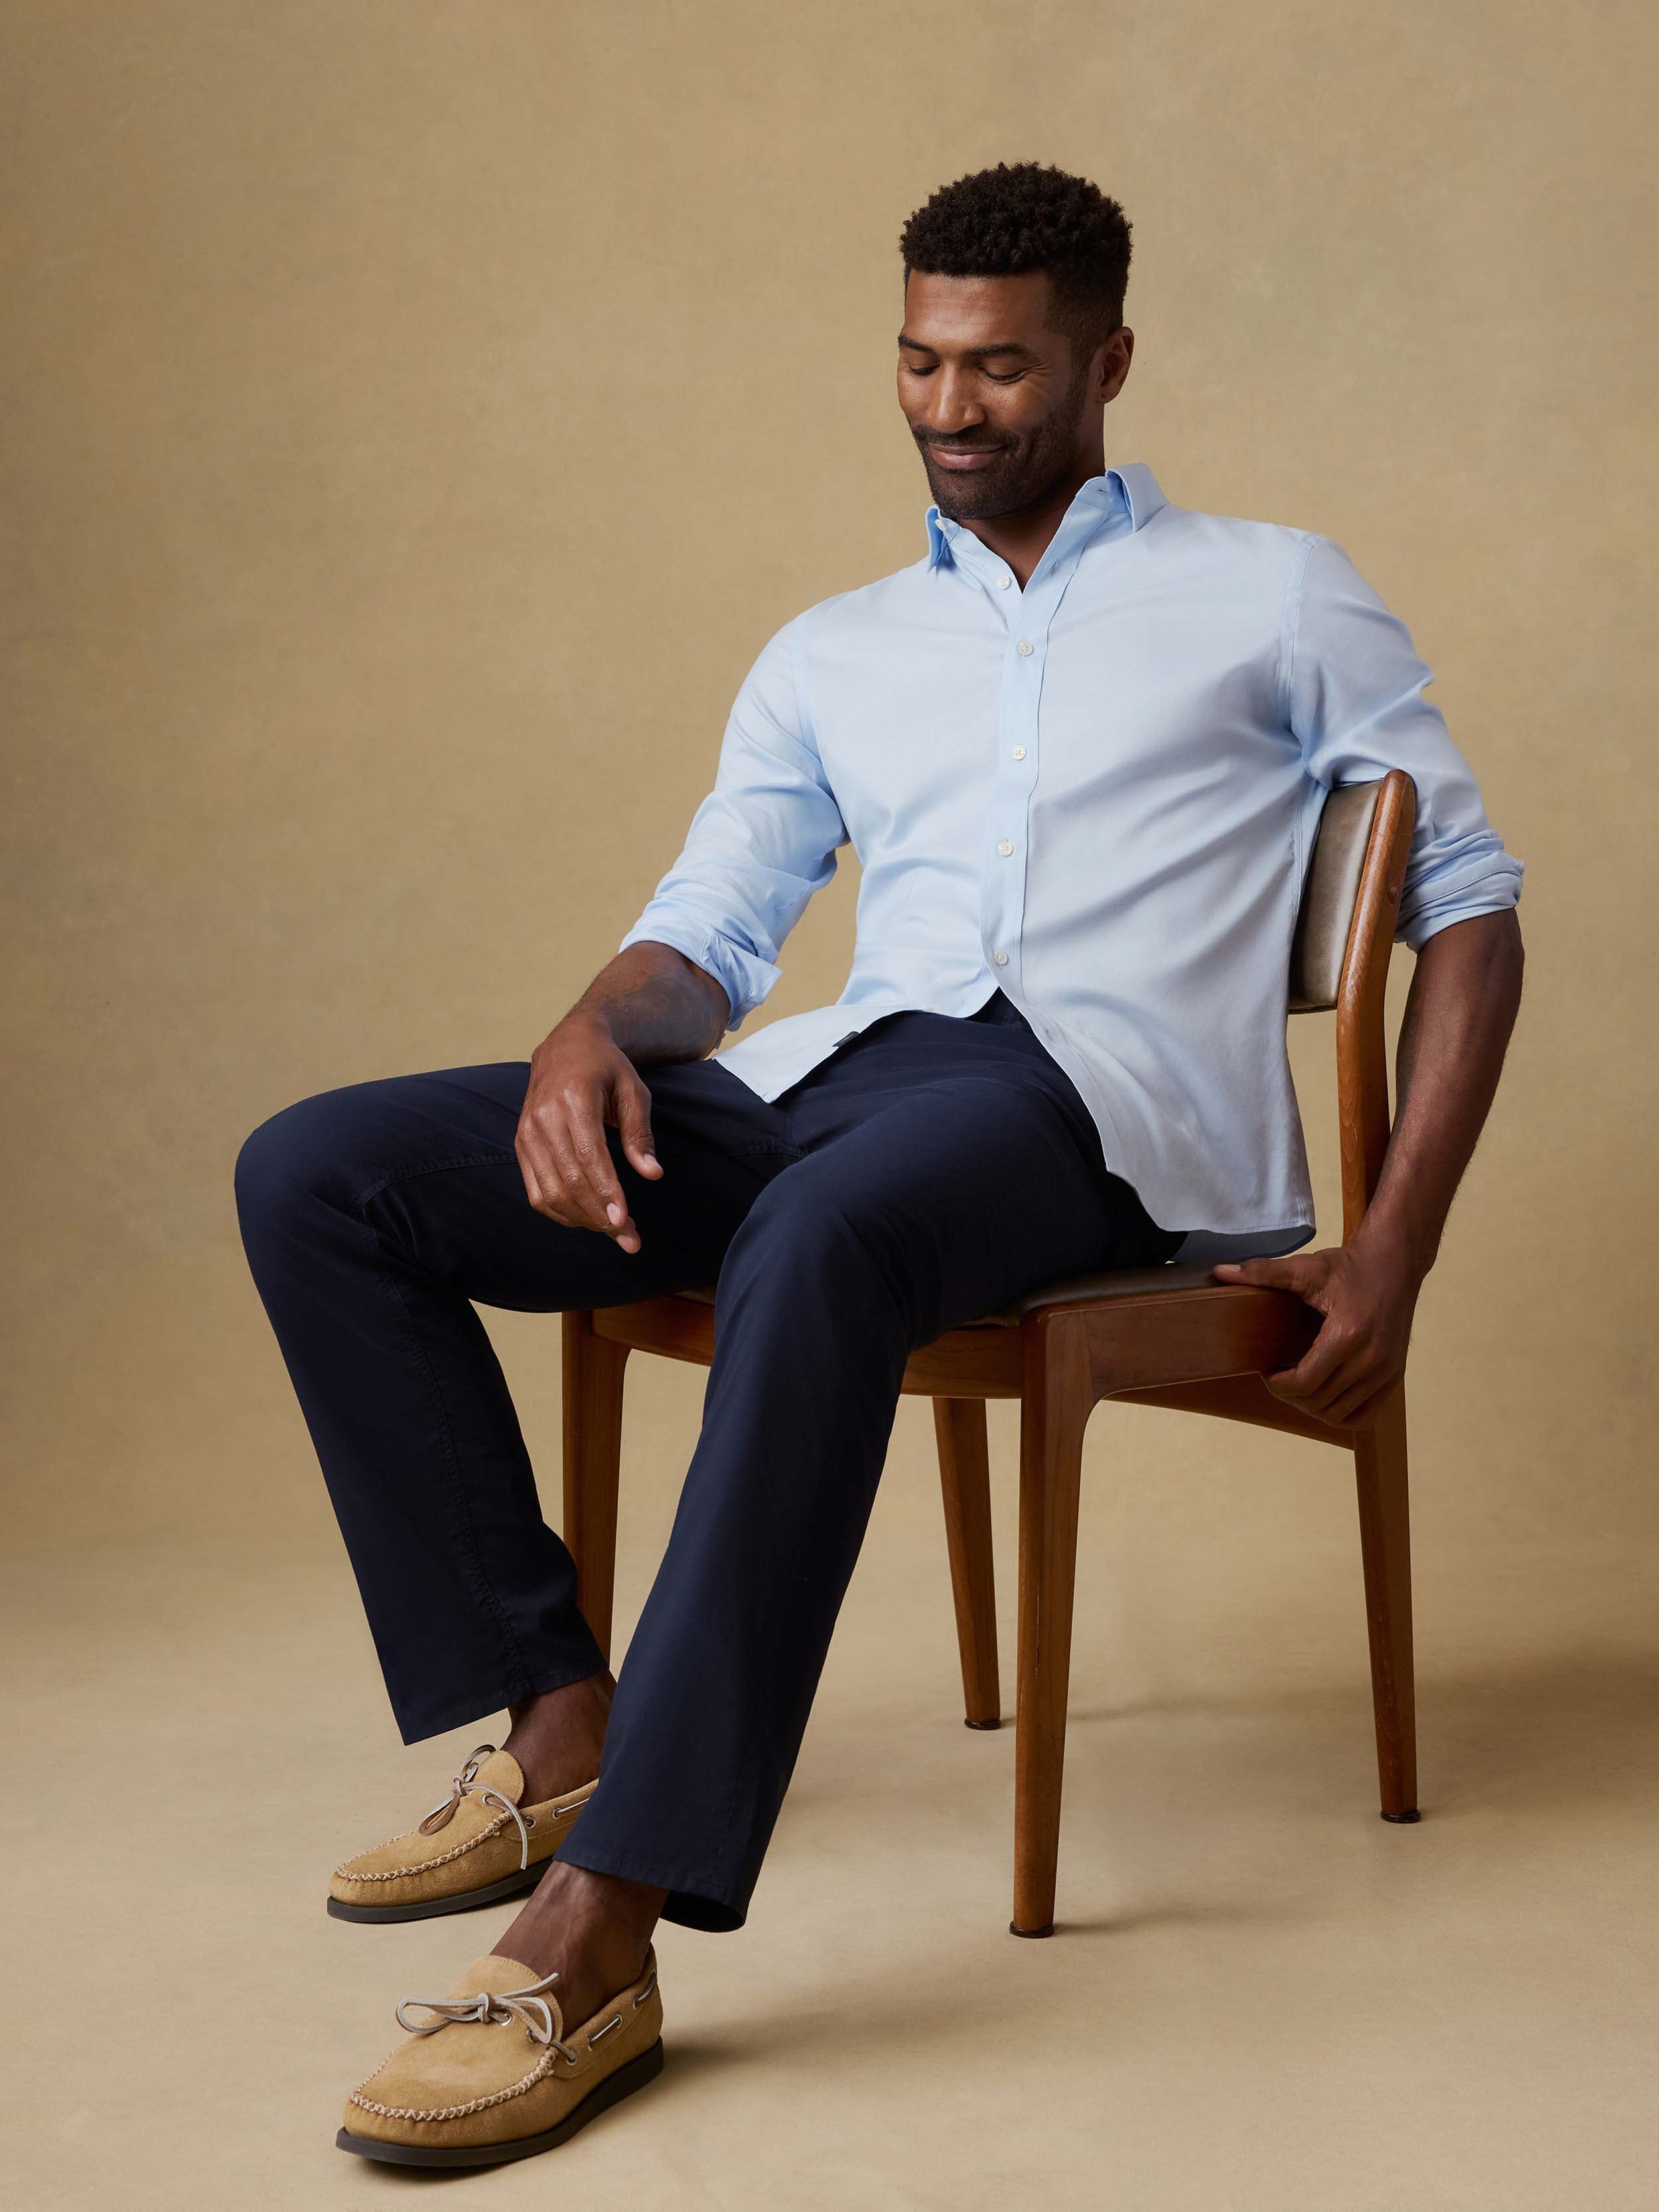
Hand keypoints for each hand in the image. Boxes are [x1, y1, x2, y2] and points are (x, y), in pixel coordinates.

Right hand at [515, 1015, 663, 1252]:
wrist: (567, 1045)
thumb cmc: (607, 1067)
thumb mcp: (634, 1090)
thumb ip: (640, 1133)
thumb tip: (652, 1174)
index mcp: (573, 1098)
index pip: (589, 1156)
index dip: (606, 1193)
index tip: (624, 1222)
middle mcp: (543, 1117)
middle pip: (570, 1180)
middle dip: (600, 1216)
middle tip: (630, 1239)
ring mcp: (527, 1132)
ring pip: (550, 1192)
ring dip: (583, 1219)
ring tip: (614, 1230)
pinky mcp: (520, 1144)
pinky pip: (536, 1190)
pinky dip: (561, 1212)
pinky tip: (587, 1218)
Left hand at [1210, 1240, 1420, 1428]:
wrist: (1395, 1262)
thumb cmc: (1350, 1266)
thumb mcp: (1306, 1267)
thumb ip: (1263, 1273)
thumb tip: (1220, 1272)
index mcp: (1347, 1335)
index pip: (1304, 1383)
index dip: (1277, 1385)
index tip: (1267, 1372)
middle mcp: (1371, 1359)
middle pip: (1319, 1402)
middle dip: (1291, 1396)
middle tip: (1279, 1378)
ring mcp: (1387, 1371)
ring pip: (1340, 1414)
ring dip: (1313, 1407)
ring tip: (1300, 1386)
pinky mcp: (1395, 1377)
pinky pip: (1365, 1416)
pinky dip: (1341, 1414)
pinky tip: (1325, 1394)